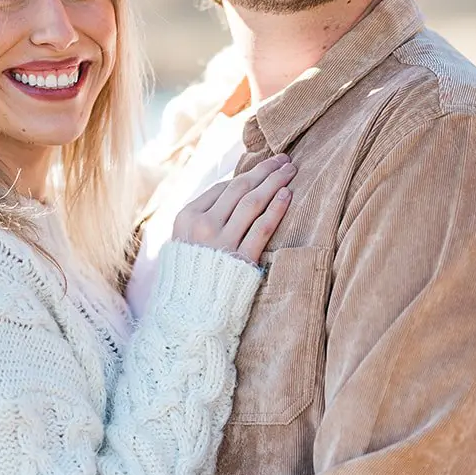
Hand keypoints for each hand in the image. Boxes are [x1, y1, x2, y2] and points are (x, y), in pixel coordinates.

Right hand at [172, 153, 295, 264]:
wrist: (189, 314)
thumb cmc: (191, 276)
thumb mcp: (185, 241)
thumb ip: (203, 218)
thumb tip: (232, 193)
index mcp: (187, 217)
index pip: (222, 188)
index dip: (247, 174)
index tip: (264, 166)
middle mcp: (203, 226)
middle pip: (239, 189)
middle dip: (265, 171)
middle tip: (284, 160)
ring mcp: (222, 242)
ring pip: (252, 202)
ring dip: (274, 182)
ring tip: (290, 171)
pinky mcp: (240, 259)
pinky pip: (262, 228)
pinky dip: (276, 209)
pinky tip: (288, 195)